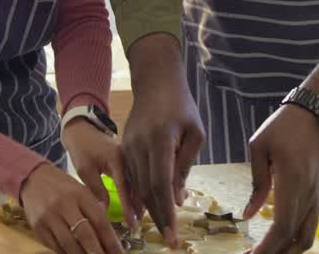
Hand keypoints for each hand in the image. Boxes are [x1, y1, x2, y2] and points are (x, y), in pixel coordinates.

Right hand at [20, 162, 123, 253]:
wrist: (32, 179)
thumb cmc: (62, 186)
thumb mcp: (81, 191)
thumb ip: (94, 210)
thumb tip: (108, 235)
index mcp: (79, 195)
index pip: (99, 221)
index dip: (111, 240)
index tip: (119, 253)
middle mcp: (64, 206)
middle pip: (84, 235)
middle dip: (98, 252)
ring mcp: (49, 218)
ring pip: (69, 244)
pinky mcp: (37, 228)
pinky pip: (55, 247)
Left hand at [62, 118, 137, 229]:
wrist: (83, 129)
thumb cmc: (82, 149)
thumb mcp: (85, 170)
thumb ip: (96, 190)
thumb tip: (105, 211)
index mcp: (118, 159)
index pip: (126, 187)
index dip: (129, 207)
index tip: (133, 224)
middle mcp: (129, 158)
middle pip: (139, 185)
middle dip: (141, 206)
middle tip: (142, 225)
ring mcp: (132, 158)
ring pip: (140, 182)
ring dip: (142, 200)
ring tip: (145, 219)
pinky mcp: (131, 160)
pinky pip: (137, 178)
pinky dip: (139, 192)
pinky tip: (141, 205)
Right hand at [122, 34, 204, 247]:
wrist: (155, 81)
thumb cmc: (181, 106)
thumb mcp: (194, 134)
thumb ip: (185, 166)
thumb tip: (178, 198)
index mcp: (160, 140)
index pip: (161, 184)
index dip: (166, 212)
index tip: (172, 235)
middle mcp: (140, 145)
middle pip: (146, 189)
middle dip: (158, 217)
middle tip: (169, 240)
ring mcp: (128, 145)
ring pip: (136, 185)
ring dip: (148, 208)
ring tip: (160, 228)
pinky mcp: (124, 145)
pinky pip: (131, 175)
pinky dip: (139, 194)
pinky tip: (147, 208)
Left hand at [240, 105, 318, 253]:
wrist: (318, 114)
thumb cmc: (284, 126)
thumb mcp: (260, 147)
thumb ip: (256, 183)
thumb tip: (247, 215)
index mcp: (291, 181)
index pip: (282, 226)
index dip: (267, 247)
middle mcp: (309, 193)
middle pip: (295, 238)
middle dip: (275, 253)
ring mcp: (318, 195)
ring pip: (308, 236)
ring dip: (288, 250)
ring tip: (266, 252)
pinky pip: (312, 225)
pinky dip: (296, 238)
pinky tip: (280, 238)